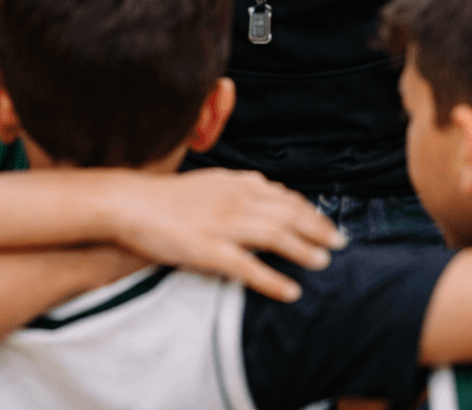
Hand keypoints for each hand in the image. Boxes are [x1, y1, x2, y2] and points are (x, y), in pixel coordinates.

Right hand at [104, 169, 345, 302]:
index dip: (310, 210)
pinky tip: (290, 291)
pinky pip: (248, 268)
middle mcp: (235, 201)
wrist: (131, 202)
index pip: (284, 196)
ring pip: (275, 236)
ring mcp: (223, 226)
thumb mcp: (210, 180)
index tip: (327, 222)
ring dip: (304, 249)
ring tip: (323, 261)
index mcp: (236, 184)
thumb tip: (267, 187)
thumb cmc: (168, 196)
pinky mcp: (208, 250)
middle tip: (340, 241)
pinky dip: (272, 280)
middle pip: (288, 214)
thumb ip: (240, 184)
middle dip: (318, 227)